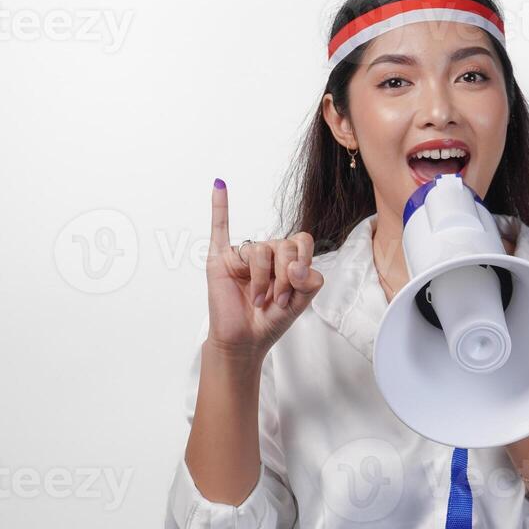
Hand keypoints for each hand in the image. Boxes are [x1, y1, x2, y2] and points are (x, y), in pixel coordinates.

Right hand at [205, 179, 324, 361]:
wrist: (245, 342)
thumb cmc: (269, 321)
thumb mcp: (301, 303)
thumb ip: (308, 281)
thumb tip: (296, 264)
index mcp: (286, 259)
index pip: (300, 241)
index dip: (303, 258)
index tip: (298, 282)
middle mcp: (266, 253)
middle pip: (282, 245)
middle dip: (285, 276)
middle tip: (279, 299)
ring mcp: (242, 255)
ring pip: (260, 249)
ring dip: (263, 279)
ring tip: (259, 300)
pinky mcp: (220, 260)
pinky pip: (220, 228)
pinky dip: (220, 206)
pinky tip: (220, 186)